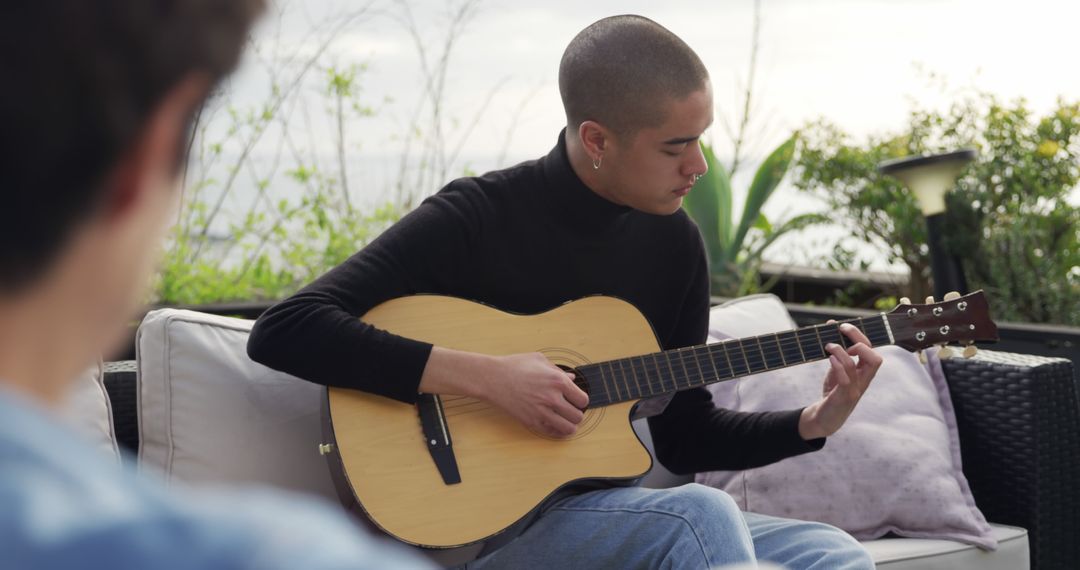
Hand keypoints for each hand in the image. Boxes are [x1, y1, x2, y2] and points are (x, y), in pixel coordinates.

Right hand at [482, 353, 589, 437]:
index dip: (580, 400)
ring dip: (569, 426)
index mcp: (557, 381)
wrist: (492, 378)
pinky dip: (556, 431)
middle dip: (576, 414)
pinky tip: (555, 425)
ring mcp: (541, 412)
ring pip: (568, 429)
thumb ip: (559, 371)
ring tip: (566, 421)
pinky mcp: (531, 421)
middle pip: (578, 416)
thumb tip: (572, 378)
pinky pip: (551, 433)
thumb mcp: (539, 361)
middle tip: (571, 411)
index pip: (582, 400)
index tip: (576, 400)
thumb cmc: (514, 366)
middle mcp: (552, 398)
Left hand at [798, 322, 883, 439]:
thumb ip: (837, 352)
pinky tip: (829, 358)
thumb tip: (831, 325)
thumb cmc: (833, 392)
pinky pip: (847, 379)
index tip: (843, 327)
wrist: (824, 419)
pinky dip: (838, 365)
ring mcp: (856, 390)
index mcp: (864, 373)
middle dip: (859, 340)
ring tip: (828, 346)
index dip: (860, 336)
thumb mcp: (837, 370)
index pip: (872, 351)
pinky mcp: (844, 398)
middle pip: (875, 358)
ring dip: (842, 351)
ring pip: (859, 367)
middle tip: (841, 332)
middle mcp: (864, 381)